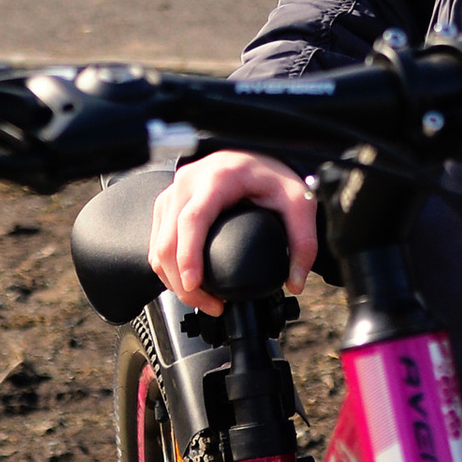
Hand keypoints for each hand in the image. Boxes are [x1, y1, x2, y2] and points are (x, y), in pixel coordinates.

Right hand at [147, 149, 319, 313]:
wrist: (252, 156)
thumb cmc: (271, 175)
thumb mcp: (298, 202)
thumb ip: (303, 242)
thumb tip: (295, 282)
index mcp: (217, 179)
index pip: (192, 219)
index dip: (189, 255)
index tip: (194, 284)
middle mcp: (188, 183)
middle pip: (168, 240)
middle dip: (182, 282)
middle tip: (211, 304)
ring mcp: (173, 193)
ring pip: (158, 245)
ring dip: (173, 279)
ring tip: (203, 299)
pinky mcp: (167, 204)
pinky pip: (157, 242)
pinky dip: (168, 267)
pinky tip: (189, 282)